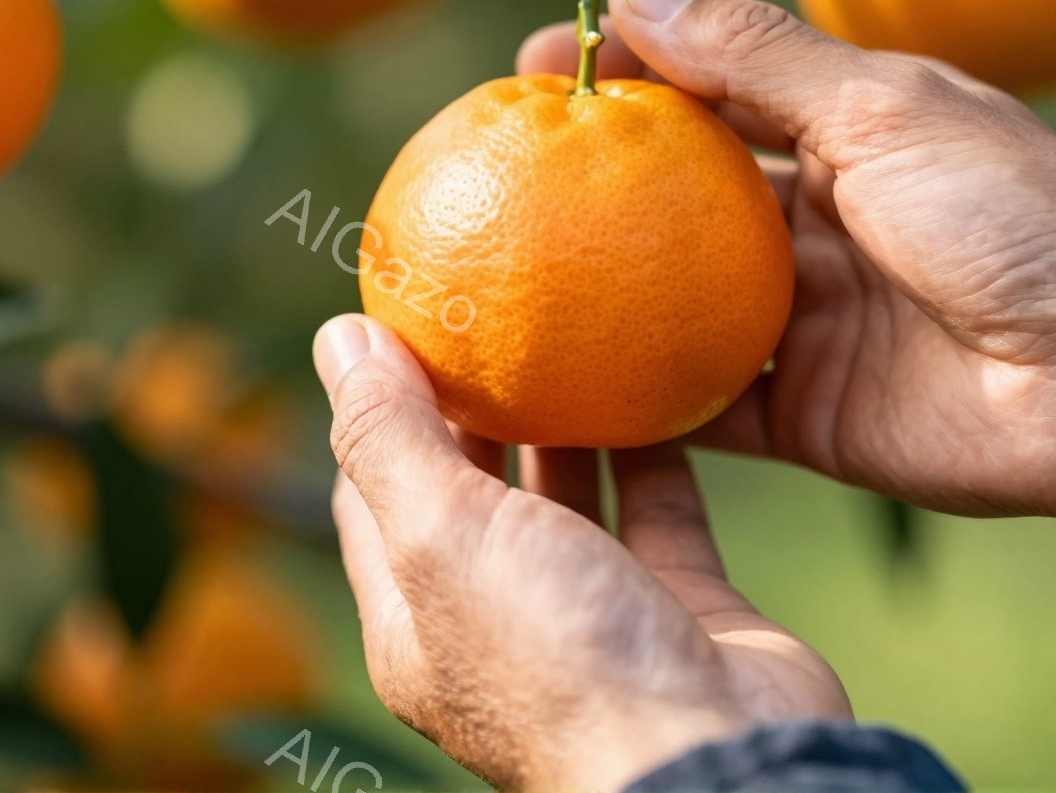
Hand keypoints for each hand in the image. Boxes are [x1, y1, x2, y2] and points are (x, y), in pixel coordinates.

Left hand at [314, 315, 850, 791]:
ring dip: (562, 418)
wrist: (716, 759)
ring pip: (566, 496)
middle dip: (472, 402)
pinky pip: (661, 508)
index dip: (378, 409)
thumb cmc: (559, 659)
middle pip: (470, 489)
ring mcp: (594, 614)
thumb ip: (388, 438)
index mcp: (417, 622)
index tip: (402, 321)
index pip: (373, 498)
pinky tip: (656, 375)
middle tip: (487, 307)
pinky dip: (657, 446)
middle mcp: (500, 620)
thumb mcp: (440, 536)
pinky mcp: (683, 605)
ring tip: (563, 325)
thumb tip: (339, 337)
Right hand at [516, 0, 1055, 575]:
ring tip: (494, 276)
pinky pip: (700, 404)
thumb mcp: (881, 107)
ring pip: (677, 302)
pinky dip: (636, 395)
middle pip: (679, 198)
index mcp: (845, 135)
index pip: (709, 92)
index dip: (624, 74)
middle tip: (490, 167)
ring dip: (600, 291)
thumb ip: (754, 55)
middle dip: (591, 182)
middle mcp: (817, 225)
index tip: (534, 65)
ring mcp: (806, 322)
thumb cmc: (1010, 215)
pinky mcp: (802, 413)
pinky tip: (554, 381)